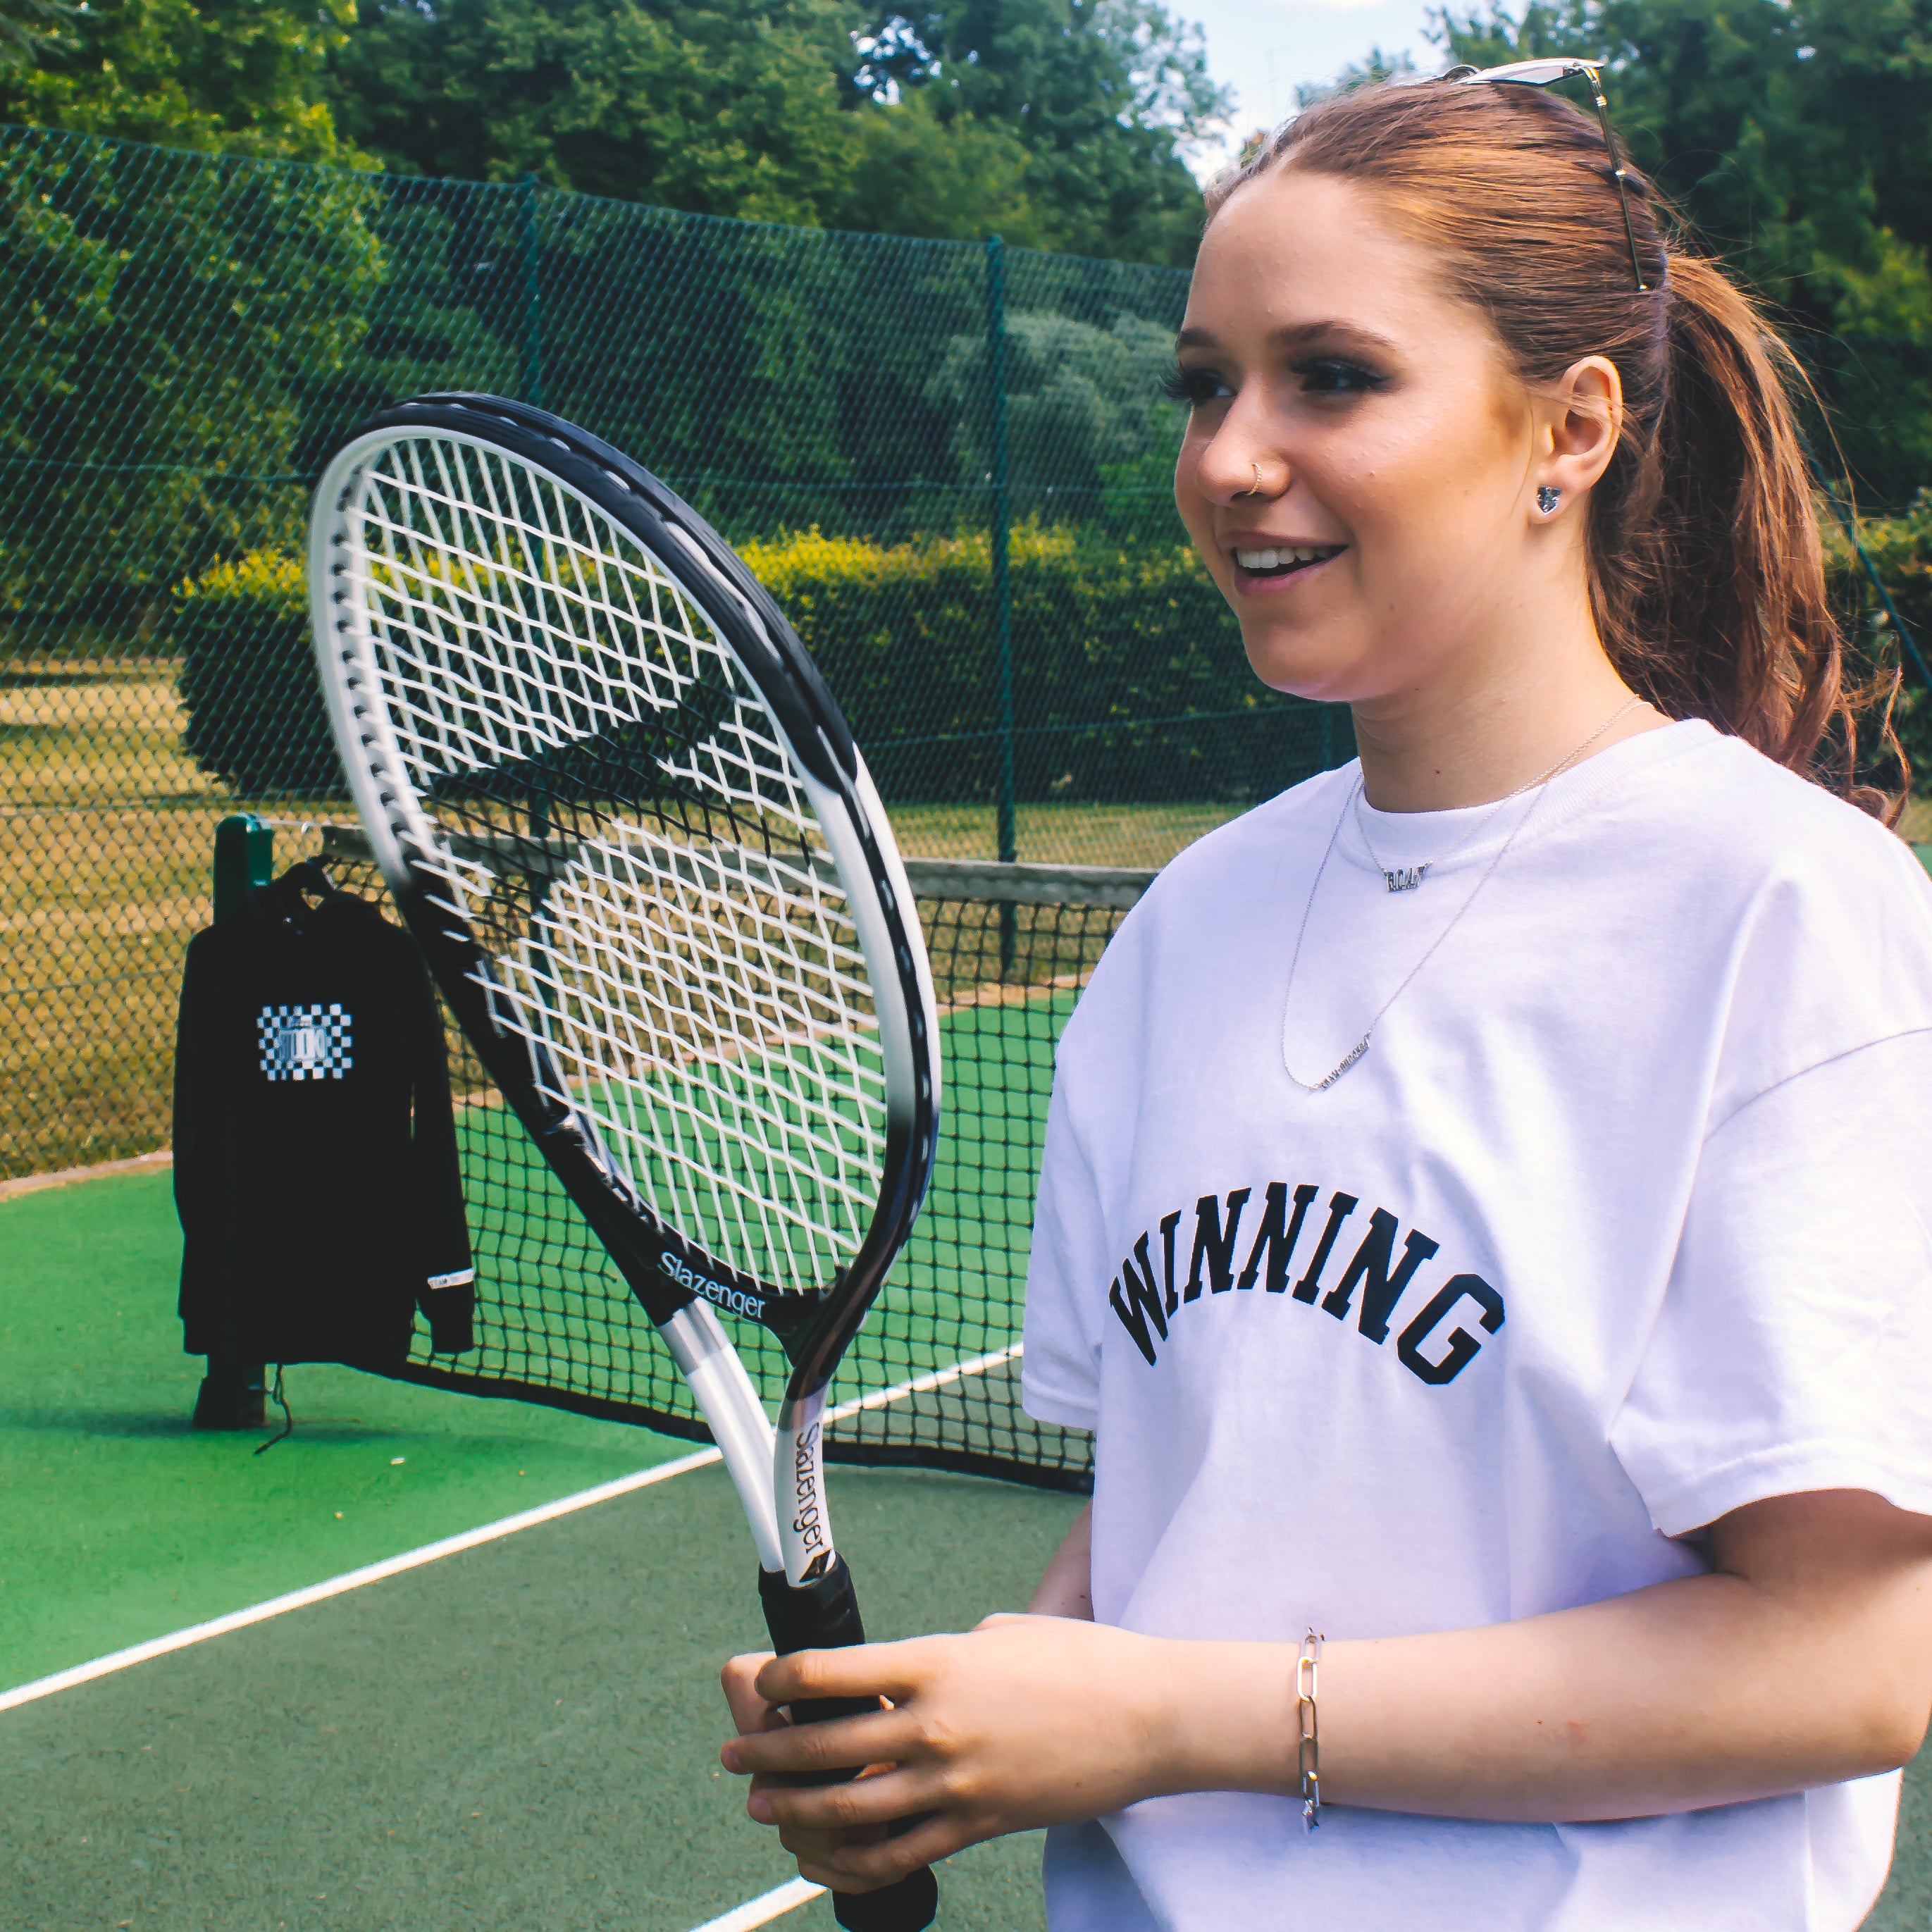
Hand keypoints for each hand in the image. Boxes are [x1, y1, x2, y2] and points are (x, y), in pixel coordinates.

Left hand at [720, 1614, 1176, 1890]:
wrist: (1147, 1718)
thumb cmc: (1077, 1661)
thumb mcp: (999, 1634)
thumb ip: (940, 1657)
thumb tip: (895, 1675)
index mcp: (937, 1662)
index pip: (832, 1672)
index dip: (782, 1679)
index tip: (763, 1681)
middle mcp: (936, 1724)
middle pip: (826, 1747)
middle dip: (767, 1753)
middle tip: (735, 1755)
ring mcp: (956, 1782)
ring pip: (850, 1809)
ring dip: (795, 1810)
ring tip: (764, 1806)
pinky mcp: (978, 1824)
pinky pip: (899, 1853)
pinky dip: (851, 1861)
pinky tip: (823, 1855)